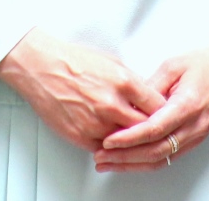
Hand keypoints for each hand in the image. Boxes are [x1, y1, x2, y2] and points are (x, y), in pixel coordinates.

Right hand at [0, 28, 165, 153]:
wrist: (41, 67)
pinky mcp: (80, 136)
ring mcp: (96, 123)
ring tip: (128, 131)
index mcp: (124, 82)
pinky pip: (104, 148)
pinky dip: (109, 144)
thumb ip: (133, 83)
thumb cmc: (74, 61)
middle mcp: (112, 104)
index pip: (158, 106)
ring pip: (125, 142)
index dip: (164, 112)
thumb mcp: (113, 63)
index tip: (166, 114)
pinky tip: (109, 135)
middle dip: (151, 128)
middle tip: (153, 128)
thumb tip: (148, 98)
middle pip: (145, 128)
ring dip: (129, 139)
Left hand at [94, 36, 208, 172]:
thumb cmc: (205, 64)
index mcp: (188, 105)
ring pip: (161, 159)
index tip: (109, 140)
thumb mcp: (172, 65)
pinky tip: (130, 161)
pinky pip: (169, 157)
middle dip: (125, 157)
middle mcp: (194, 125)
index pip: (154, 129)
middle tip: (101, 157)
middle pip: (155, 151)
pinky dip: (147, 162)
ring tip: (109, 163)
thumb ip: (149, 86)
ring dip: (133, 164)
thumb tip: (127, 103)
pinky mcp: (194, 139)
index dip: (129, 138)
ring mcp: (196, 135)